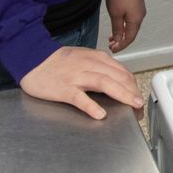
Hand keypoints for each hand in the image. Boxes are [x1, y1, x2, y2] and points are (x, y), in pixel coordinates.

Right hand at [20, 46, 142, 119]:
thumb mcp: (84, 58)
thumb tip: (119, 80)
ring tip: (132, 105)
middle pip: (117, 77)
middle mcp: (90, 65)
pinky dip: (91, 106)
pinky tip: (100, 114)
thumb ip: (101, 68)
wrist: (32, 58)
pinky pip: (79, 98)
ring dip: (121, 94)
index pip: (122, 72)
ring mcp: (76, 77)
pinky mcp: (63, 88)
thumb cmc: (59, 62)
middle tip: (140, 106)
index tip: (139, 97)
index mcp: (97, 58)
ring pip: (104, 83)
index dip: (133, 86)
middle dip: (132, 92)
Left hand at [106, 0, 146, 52]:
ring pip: (131, 26)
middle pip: (131, 33)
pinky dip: (124, 25)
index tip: (113, 49)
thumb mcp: (115, 14)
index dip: (121, 46)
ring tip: (112, 36)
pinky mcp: (137, 5)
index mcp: (136, 21)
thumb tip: (118, 39)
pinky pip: (131, 19)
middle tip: (111, 44)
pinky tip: (118, 24)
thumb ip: (117, 28)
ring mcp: (139, 10)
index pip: (129, 39)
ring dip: (122, 32)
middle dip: (121, 40)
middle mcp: (140, 17)